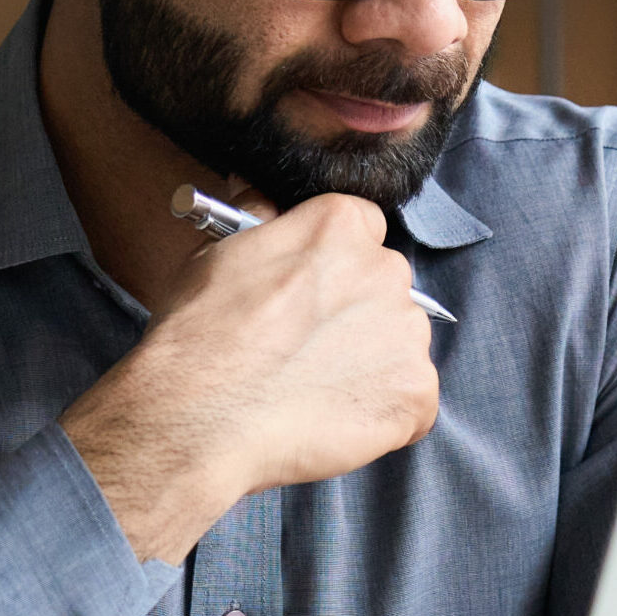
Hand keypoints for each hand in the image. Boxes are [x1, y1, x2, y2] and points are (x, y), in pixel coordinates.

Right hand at [61, 193, 438, 562]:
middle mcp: (385, 270)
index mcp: (340, 225)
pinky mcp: (416, 392)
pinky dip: (383, 415)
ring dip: (370, 365)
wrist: (202, 416)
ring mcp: (407, 334)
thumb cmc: (200, 336)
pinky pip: (412, 402)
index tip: (310, 295)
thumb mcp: (218, 251)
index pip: (362, 230)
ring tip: (314, 390)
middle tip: (306, 350)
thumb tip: (260, 194)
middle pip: (386, 287)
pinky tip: (336, 421)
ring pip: (400, 345)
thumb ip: (259, 218)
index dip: (335, 265)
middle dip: (356, 315)